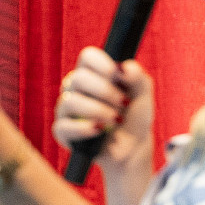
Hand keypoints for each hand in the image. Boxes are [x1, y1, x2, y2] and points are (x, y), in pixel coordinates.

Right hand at [53, 47, 154, 169]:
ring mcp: (66, 109)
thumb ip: (137, 76)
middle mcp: (75, 88)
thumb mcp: (142, 94)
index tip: (116, 75)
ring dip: (98, 111)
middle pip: (78, 78)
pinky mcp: (63, 131)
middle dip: (105, 91)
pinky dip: (83, 128)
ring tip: (116, 120)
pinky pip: (63, 126)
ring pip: (70, 101)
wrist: (133, 146)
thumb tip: (123, 68)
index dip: (101, 63)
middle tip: (124, 103)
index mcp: (93, 73)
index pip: (87, 57)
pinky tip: (99, 130)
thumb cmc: (134, 116)